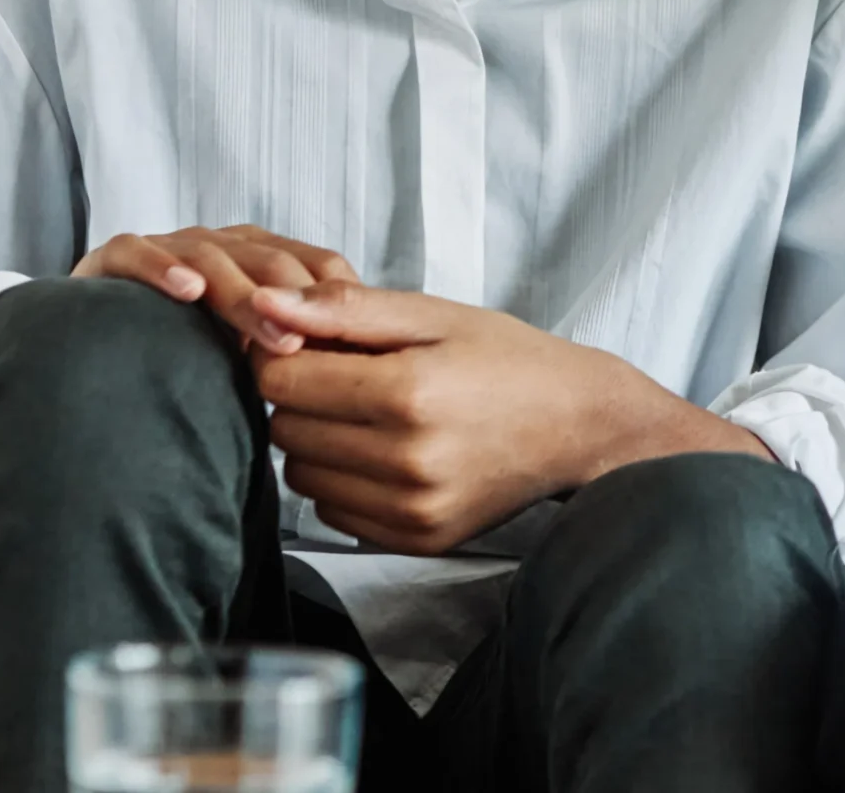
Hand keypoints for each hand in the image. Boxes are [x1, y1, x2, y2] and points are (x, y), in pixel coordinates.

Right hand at [73, 224, 358, 355]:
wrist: (95, 356)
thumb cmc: (190, 361)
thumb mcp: (253, 362)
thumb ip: (294, 360)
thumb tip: (356, 393)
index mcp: (264, 261)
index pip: (316, 266)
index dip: (335, 302)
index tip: (350, 347)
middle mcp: (222, 246)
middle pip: (270, 262)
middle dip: (293, 302)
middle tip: (306, 347)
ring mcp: (169, 248)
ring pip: (214, 256)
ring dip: (243, 294)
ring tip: (267, 335)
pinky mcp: (113, 258)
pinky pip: (136, 251)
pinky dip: (162, 267)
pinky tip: (187, 290)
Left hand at [252, 282, 769, 554]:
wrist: (580, 425)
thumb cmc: (510, 360)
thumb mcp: (435, 315)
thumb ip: (346, 309)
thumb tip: (264, 304)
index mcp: (409, 391)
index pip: (280, 380)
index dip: (285, 353)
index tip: (315, 342)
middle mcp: (407, 459)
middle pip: (284, 429)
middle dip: (301, 397)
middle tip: (350, 375)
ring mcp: (412, 508)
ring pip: (302, 475)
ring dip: (318, 442)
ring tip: (370, 414)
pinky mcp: (416, 539)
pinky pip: (333, 513)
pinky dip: (344, 481)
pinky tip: (385, 453)